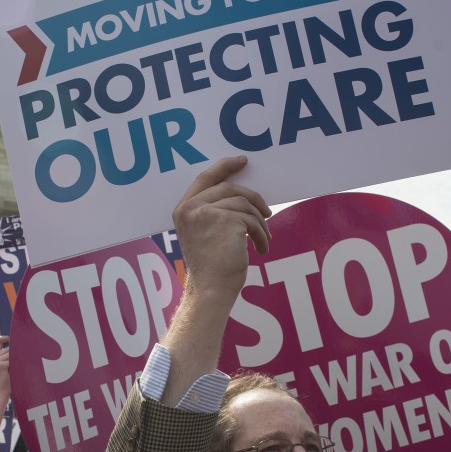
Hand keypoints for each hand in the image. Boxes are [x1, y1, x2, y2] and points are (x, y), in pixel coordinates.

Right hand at [171, 156, 270, 300]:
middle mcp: (190, 208)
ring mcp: (206, 213)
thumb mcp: (204, 235)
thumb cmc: (210, 268)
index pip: (204, 179)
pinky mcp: (225, 220)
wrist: (211, 290)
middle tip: (268, 213)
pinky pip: (252, 219)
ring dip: (259, 222)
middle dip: (253, 199)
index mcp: (183, 210)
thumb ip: (212, 213)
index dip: (224, 167)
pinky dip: (261, 234)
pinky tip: (261, 248)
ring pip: (244, 204)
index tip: (242, 161)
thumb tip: (243, 197)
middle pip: (229, 188)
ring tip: (264, 240)